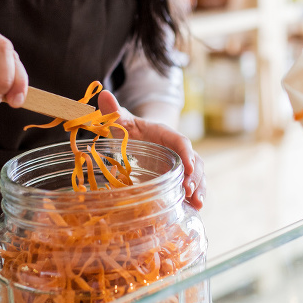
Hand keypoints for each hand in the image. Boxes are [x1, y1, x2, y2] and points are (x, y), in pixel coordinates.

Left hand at [98, 91, 206, 208]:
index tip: (186, 166)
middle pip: (194, 160)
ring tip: (197, 204)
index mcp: (166, 134)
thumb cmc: (131, 129)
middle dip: (194, 176)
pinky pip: (192, 184)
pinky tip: (195, 209)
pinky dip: (196, 195)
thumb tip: (103, 93)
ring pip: (197, 174)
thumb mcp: (121, 120)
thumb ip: (113, 111)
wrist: (141, 136)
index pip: (181, 141)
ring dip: (199, 188)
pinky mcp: (179, 176)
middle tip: (188, 190)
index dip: (186, 153)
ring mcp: (181, 164)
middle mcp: (178, 149)